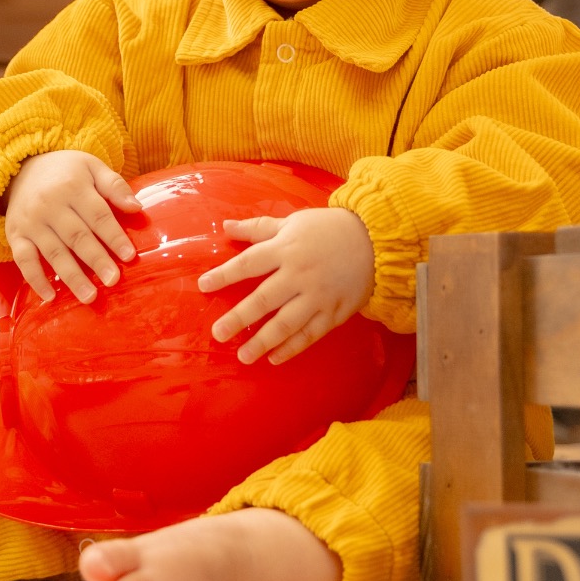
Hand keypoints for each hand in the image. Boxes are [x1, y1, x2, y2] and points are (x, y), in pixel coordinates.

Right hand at [3, 150, 141, 303]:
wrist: (19, 169)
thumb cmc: (64, 172)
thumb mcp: (91, 167)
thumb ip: (114, 186)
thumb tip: (136, 208)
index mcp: (72, 186)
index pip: (97, 215)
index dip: (114, 236)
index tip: (129, 256)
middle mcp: (50, 205)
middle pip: (77, 236)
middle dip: (96, 260)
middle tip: (113, 280)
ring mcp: (31, 222)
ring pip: (54, 252)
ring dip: (72, 276)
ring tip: (89, 296)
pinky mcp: (15, 235)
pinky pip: (24, 260)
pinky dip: (35, 279)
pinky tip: (50, 296)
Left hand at [199, 208, 375, 363]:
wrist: (376, 240)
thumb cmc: (328, 229)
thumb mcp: (292, 222)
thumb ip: (258, 228)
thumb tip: (225, 227)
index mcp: (286, 249)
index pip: (248, 263)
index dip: (225, 275)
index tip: (204, 286)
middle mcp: (299, 274)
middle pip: (264, 299)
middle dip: (239, 318)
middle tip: (218, 334)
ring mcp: (318, 296)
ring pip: (286, 323)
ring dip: (263, 341)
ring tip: (243, 356)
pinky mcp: (335, 312)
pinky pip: (310, 334)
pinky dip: (292, 348)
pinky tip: (274, 358)